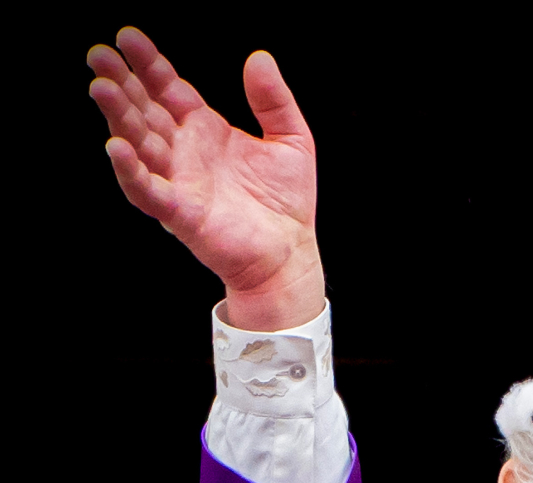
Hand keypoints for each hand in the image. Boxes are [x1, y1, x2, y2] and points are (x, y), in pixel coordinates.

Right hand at [87, 27, 322, 329]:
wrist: (291, 252)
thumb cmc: (286, 202)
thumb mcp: (291, 139)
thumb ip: (274, 99)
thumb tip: (260, 57)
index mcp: (205, 130)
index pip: (168, 89)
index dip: (148, 64)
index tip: (127, 37)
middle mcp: (184, 151)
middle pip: (144, 110)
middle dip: (121, 83)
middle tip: (99, 55)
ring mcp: (178, 180)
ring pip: (139, 143)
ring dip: (118, 117)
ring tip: (101, 87)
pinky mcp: (180, 212)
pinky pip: (147, 189)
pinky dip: (130, 170)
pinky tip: (116, 147)